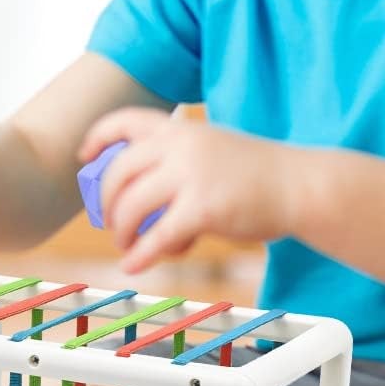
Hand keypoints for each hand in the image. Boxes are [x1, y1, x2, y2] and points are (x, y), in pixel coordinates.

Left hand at [77, 108, 296, 272]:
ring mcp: (190, 176)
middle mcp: (179, 146)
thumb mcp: (210, 147)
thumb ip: (173, 159)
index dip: (98, 137)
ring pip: (132, 205)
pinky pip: (157, 236)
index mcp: (180, 129)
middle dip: (105, 201)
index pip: (125, 121)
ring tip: (125, 245)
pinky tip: (133, 264)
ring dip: (121, 230)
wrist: (301, 185)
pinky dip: (141, 254)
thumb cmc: (256, 173)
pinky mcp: (203, 209)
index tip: (84, 156)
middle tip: (109, 222)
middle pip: (118, 172)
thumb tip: (133, 194)